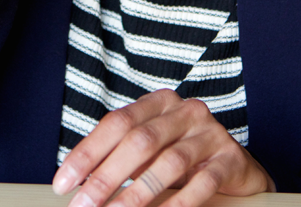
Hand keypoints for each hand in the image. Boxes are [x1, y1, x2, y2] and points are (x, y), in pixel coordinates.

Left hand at [53, 90, 275, 206]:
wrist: (237, 167)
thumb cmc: (183, 156)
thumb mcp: (151, 150)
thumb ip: (120, 157)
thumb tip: (77, 183)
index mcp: (159, 103)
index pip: (116, 122)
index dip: (87, 153)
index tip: (63, 183)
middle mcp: (185, 111)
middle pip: (139, 141)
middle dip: (106, 177)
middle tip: (84, 205)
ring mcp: (211, 133)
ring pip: (168, 162)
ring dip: (137, 194)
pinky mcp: (231, 158)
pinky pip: (203, 182)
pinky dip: (178, 203)